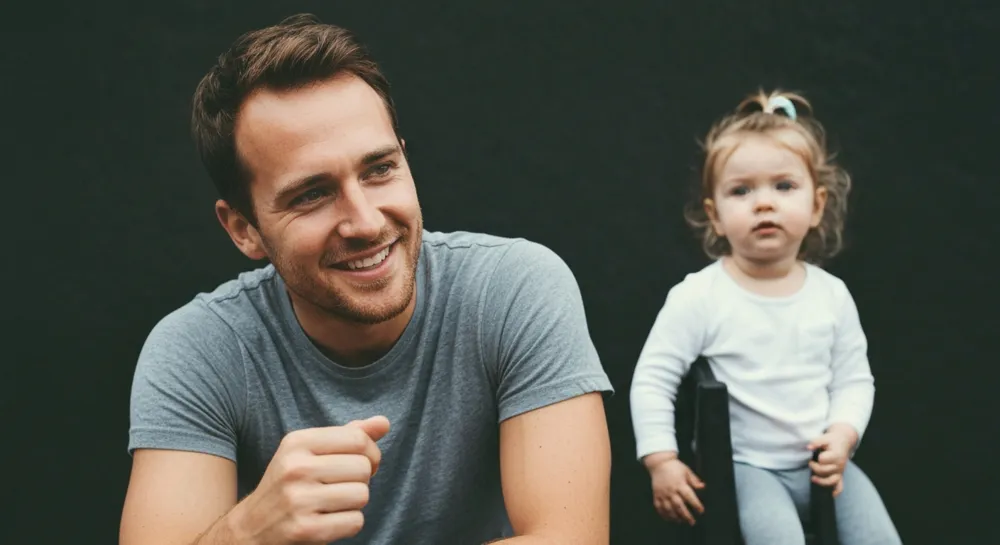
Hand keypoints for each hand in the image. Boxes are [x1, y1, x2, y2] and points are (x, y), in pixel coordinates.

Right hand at [230, 416, 390, 544]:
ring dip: (354, 503)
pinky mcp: (305, 530)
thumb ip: (348, 435)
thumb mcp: (308, 452)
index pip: (358, 439)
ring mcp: (298, 500)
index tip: (362, 463)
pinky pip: (355, 521)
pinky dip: (349, 524)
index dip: (371, 453)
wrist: (250, 529)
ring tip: (332, 503)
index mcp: (297, 442)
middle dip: (361, 480)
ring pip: (362, 495)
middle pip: (363, 467)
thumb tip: (383, 422)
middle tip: (341, 486)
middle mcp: (295, 468)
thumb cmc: (288, 486)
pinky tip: (328, 520)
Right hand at [646, 453, 704, 525]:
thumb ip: (694, 480)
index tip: (701, 511)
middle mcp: (671, 490)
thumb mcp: (687, 471)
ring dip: (675, 517)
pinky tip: (669, 519)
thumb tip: (703, 487)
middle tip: (692, 522)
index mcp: (680, 484)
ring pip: (669, 508)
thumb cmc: (674, 467)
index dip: (696, 504)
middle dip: (686, 515)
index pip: (689, 496)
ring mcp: (662, 493)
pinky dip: (663, 514)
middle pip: (679, 505)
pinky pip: (659, 507)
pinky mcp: (656, 495)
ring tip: (681, 521)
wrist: (659, 463)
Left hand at [807, 423, 856, 496]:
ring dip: (822, 482)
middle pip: (825, 471)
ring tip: (812, 479)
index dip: (817, 459)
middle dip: (815, 468)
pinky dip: (837, 491)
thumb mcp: (825, 437)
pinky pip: (841, 485)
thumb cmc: (832, 440)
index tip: (813, 456)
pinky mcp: (840, 474)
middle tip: (810, 462)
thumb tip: (808, 447)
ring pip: (832, 481)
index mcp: (836, 455)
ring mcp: (840, 471)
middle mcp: (839, 464)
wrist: (844, 440)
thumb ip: (816, 442)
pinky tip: (831, 494)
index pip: (823, 461)